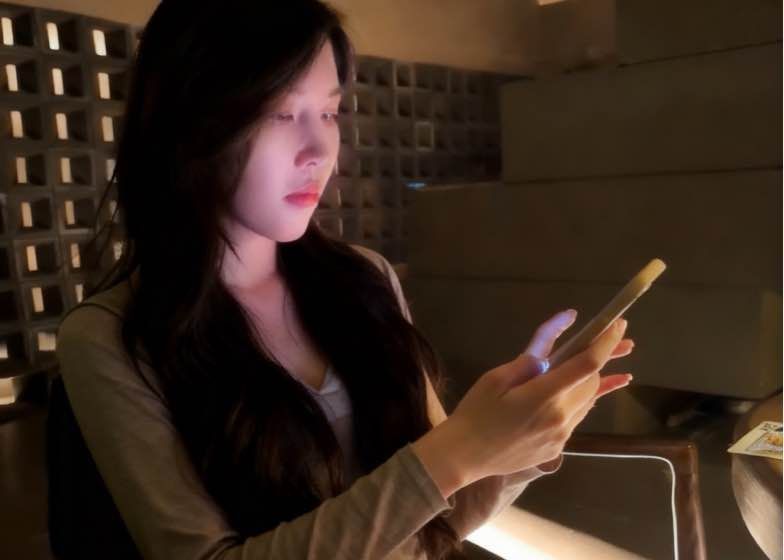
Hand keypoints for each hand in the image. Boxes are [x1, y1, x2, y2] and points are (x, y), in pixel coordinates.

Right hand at [440, 316, 631, 486]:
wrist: (464, 456)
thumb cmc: (476, 412)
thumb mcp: (498, 377)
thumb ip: (534, 353)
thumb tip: (564, 323)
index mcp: (544, 396)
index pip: (588, 364)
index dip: (606, 342)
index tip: (618, 324)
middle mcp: (561, 418)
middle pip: (592, 381)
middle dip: (596, 359)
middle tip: (597, 339)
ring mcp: (562, 436)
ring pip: (588, 400)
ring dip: (588, 379)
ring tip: (591, 362)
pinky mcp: (558, 448)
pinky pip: (577, 417)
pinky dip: (579, 398)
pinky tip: (582, 388)